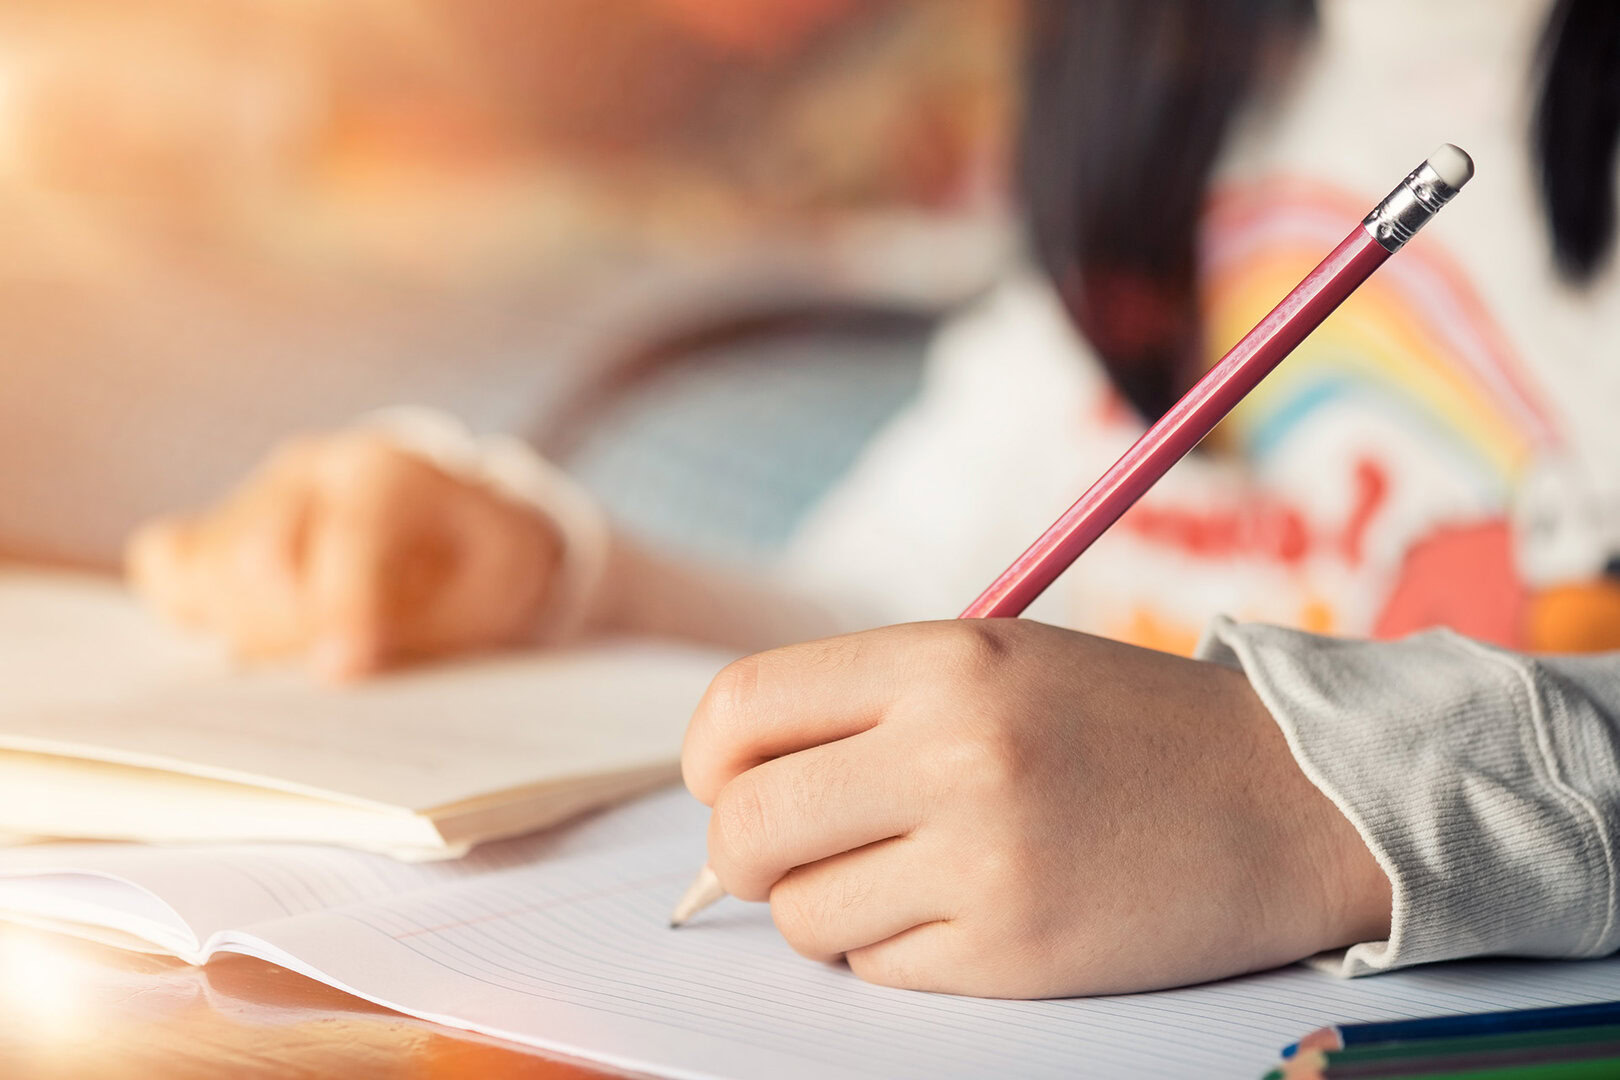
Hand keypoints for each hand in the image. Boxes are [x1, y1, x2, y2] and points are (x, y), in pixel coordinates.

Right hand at [126, 433, 563, 678]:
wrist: (465, 525)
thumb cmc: (481, 567)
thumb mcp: (488, 596)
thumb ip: (421, 629)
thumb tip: (332, 670)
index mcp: (389, 472)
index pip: (354, 534)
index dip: (344, 607)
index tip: (339, 671)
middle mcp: (311, 468)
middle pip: (259, 555)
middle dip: (295, 632)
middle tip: (338, 669)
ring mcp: (256, 492)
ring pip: (206, 568)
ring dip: (251, 631)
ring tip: (314, 643)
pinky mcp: (216, 522)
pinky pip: (167, 563)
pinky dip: (194, 606)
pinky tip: (251, 628)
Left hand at [681, 620, 1391, 997]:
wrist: (1284, 798)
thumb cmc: (1119, 722)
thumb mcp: (992, 660)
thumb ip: (860, 706)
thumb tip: (723, 784)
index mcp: (942, 660)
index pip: (740, 709)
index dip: (709, 758)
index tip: (725, 781)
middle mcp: (955, 755)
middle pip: (743, 828)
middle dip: (742, 851)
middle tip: (790, 847)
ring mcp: (985, 863)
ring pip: (800, 913)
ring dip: (824, 903)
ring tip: (900, 871)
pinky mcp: (1014, 955)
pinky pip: (875, 967)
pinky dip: (891, 948)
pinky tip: (962, 907)